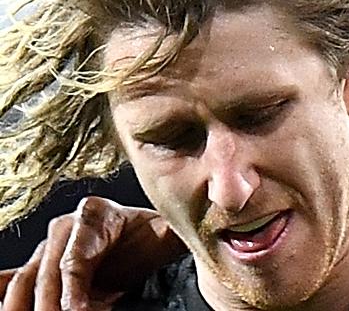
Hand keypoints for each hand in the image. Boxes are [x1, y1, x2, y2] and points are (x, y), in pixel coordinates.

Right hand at [0, 196, 185, 310]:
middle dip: (52, 303)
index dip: (73, 290)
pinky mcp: (42, 261)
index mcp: (96, 213)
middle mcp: (67, 225)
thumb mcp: (165, 236)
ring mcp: (50, 243)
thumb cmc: (155, 236)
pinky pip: (13, 277)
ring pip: (26, 278)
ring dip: (27, 305)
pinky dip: (4, 292)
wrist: (146, 238)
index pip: (75, 259)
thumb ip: (165, 237)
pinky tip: (4, 305)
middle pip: (48, 271)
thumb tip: (161, 243)